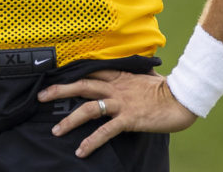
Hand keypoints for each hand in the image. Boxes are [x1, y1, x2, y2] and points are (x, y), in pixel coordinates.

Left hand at [38, 69, 196, 157]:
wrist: (182, 98)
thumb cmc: (164, 89)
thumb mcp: (143, 76)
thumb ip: (129, 76)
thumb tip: (124, 74)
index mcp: (117, 76)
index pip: (88, 72)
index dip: (69, 75)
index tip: (52, 78)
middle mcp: (115, 87)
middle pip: (81, 85)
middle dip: (59, 91)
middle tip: (41, 97)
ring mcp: (121, 102)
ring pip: (88, 109)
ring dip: (69, 120)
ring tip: (56, 130)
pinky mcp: (128, 119)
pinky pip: (105, 131)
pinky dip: (91, 141)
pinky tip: (81, 150)